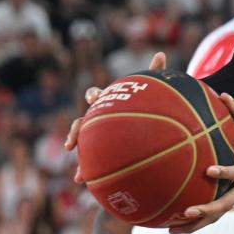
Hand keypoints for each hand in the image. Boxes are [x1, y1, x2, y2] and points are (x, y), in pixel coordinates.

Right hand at [65, 51, 168, 181]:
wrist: (143, 127)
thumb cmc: (145, 105)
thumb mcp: (151, 91)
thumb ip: (154, 73)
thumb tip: (160, 53)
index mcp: (109, 103)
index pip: (97, 96)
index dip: (93, 96)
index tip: (93, 99)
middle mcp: (99, 119)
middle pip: (83, 122)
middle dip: (77, 130)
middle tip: (73, 141)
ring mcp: (97, 137)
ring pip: (82, 143)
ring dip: (78, 156)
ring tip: (78, 169)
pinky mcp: (100, 152)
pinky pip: (88, 162)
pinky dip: (83, 170)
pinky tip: (81, 180)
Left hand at [169, 94, 233, 233]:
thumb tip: (223, 95)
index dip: (225, 172)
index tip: (208, 170)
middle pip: (226, 204)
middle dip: (206, 210)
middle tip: (186, 212)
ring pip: (219, 214)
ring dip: (198, 224)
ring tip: (173, 229)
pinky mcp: (233, 197)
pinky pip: (215, 212)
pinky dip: (199, 220)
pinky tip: (178, 223)